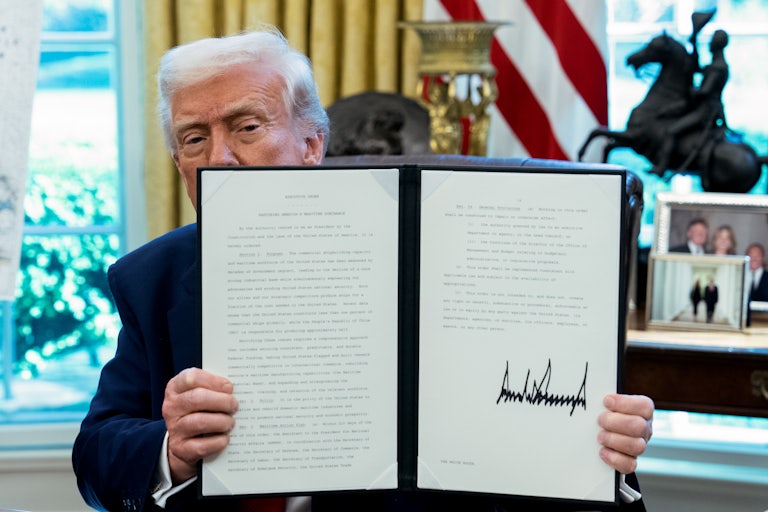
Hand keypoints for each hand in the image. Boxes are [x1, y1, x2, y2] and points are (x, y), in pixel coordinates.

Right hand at [162, 367, 238, 482]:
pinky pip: (202, 445)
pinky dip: (218, 442)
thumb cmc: (198, 411)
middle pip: (197, 398)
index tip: (229, 387)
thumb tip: (236, 388)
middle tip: (234, 405)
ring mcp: (174, 428)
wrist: (182, 442)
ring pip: (200, 422)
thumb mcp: (200, 394)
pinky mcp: (180, 448)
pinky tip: (225, 438)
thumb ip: (213, 388)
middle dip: (222, 401)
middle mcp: (171, 407)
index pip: (191, 378)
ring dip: (222, 421)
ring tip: (230, 422)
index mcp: (175, 388)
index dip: (214, 381)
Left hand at [597, 394, 653, 473]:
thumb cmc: (607, 412)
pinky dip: (614, 459)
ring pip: (637, 447)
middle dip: (615, 423)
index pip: (644, 406)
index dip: (625, 404)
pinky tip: (602, 451)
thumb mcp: (609, 402)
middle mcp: (645, 428)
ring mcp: (639, 445)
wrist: (604, 429)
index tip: (606, 401)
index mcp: (643, 411)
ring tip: (600, 436)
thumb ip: (607, 399)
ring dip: (614, 440)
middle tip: (600, 420)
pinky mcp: (631, 461)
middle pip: (639, 427)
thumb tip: (592, 390)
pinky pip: (629, 465)